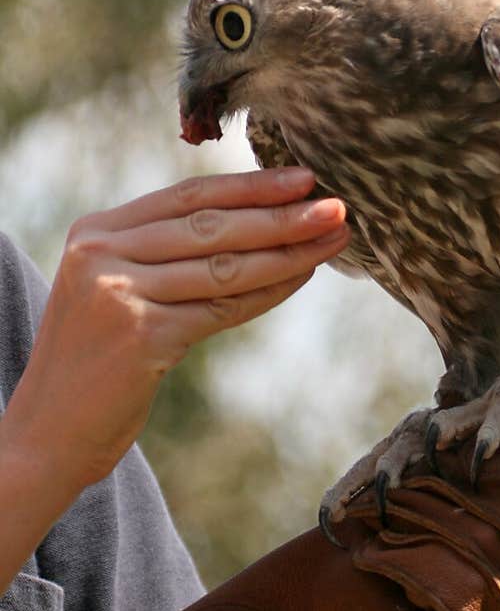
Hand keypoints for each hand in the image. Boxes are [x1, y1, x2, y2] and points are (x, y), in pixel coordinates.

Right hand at [1, 168, 347, 501]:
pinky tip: (301, 278)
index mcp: (96, 232)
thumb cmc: (97, 362)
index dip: (250, 185)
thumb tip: (256, 222)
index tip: (304, 178)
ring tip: (334, 238)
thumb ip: (163, 254)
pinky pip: (221, 308)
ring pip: (224, 265)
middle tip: (338, 206)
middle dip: (281, 214)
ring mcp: (117, 294)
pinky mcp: (139, 336)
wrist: (49, 432)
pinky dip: (268, 292)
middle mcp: (101, 254)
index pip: (187, 195)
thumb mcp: (116, 291)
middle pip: (211, 225)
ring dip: (288, 251)